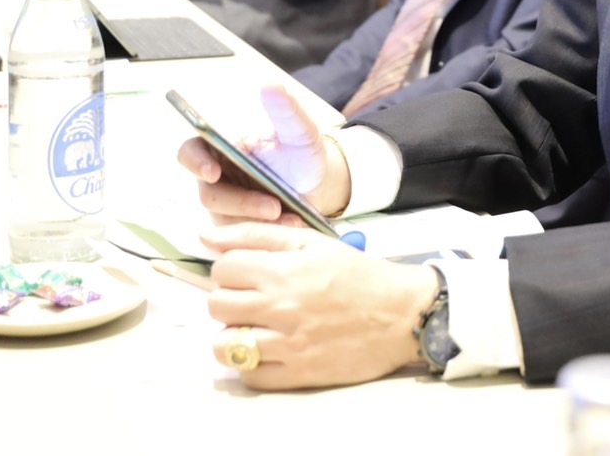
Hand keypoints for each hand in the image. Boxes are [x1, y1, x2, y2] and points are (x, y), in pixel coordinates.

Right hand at [176, 85, 350, 224]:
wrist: (317, 185)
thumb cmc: (300, 152)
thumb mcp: (299, 130)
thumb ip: (286, 110)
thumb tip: (270, 84)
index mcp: (220, 148)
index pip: (190, 152)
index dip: (194, 162)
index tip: (213, 172)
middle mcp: (216, 177)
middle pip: (210, 195)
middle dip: (241, 202)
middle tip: (273, 206)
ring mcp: (225, 205)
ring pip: (226, 220)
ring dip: (256, 221)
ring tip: (291, 218)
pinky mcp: (238, 227)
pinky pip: (243, 236)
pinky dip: (266, 232)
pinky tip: (291, 225)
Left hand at [204, 223, 439, 389]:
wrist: (402, 313)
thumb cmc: (359, 274)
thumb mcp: (313, 242)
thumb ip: (259, 236)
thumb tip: (207, 238)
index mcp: (284, 271)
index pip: (222, 268)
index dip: (230, 268)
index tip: (248, 273)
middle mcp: (281, 308)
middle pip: (216, 305)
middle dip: (228, 299)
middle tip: (252, 299)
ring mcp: (288, 344)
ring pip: (224, 344)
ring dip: (233, 334)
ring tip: (254, 327)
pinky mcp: (299, 373)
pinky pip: (249, 374)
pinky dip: (251, 363)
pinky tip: (268, 349)